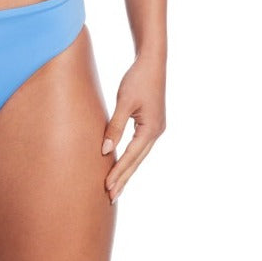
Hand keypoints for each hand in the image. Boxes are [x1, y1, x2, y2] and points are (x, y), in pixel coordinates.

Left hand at [101, 53, 165, 203]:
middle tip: (110, 198)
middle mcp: (156, 132)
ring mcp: (155, 129)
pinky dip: (129, 159)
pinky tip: (121, 167)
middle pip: (136, 161)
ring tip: (114, 188)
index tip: (106, 187)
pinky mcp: (151, 125)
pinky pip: (138, 148)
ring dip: (126, 172)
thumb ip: (115, 127)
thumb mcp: (124, 102)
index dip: (118, 173)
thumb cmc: (137, 80)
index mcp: (151, 129)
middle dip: (123, 179)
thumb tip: (105, 150)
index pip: (130, 157)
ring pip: (138, 156)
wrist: (152, 63)